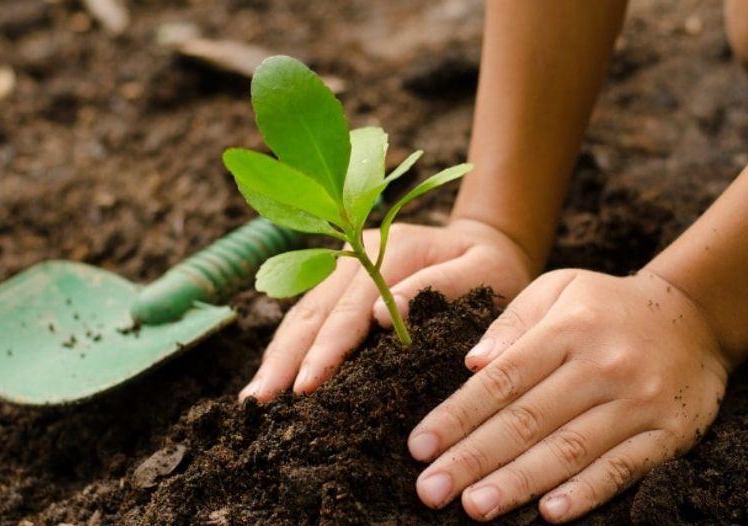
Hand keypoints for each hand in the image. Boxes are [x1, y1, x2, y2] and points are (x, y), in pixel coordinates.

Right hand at [239, 219, 537, 400]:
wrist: (488, 242)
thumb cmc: (493, 267)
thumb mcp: (484, 272)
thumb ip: (439, 287)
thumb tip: (382, 316)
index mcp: (392, 248)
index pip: (351, 307)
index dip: (327, 348)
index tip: (307, 385)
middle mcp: (356, 253)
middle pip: (313, 310)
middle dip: (286, 359)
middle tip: (261, 402)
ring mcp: (342, 265)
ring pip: (301, 313)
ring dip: (277, 356)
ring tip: (254, 398)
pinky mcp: (338, 283)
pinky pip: (306, 317)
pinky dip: (287, 348)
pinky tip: (271, 378)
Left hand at [408, 269, 730, 522]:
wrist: (695, 316)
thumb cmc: (607, 306)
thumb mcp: (559, 288)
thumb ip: (512, 322)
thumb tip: (471, 364)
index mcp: (567, 330)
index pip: (502, 380)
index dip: (457, 416)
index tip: (420, 446)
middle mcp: (601, 366)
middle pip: (527, 420)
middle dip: (473, 458)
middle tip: (431, 490)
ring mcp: (638, 402)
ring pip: (569, 450)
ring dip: (518, 482)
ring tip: (475, 506)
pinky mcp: (668, 433)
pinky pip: (622, 468)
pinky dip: (586, 492)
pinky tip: (550, 513)